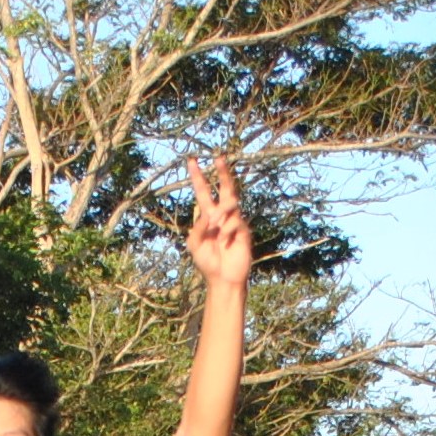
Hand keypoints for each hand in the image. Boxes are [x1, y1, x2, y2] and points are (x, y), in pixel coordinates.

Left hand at [184, 154, 251, 291]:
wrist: (223, 278)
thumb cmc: (207, 262)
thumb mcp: (194, 243)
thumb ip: (198, 226)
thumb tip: (210, 213)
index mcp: (208, 216)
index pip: (203, 192)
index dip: (198, 177)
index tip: (191, 161)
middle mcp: (222, 215)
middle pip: (225, 188)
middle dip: (222, 172)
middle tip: (218, 157)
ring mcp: (234, 221)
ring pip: (230, 203)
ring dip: (221, 213)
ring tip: (215, 228)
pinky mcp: (244, 229)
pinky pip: (236, 221)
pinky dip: (227, 230)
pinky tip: (225, 242)